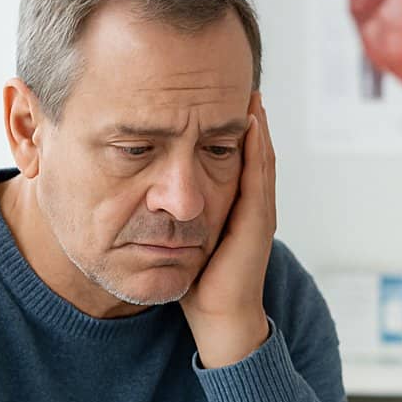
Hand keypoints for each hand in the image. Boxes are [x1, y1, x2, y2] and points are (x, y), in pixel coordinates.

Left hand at [182, 91, 275, 367]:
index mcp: (233, 207)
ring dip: (257, 123)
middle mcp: (252, 206)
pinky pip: (259, 175)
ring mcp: (259, 212)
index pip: (235, 156)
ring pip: (260, 156)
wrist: (219, 320)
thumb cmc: (197, 286)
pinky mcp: (258, 221)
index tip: (216, 95)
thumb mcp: (178, 241)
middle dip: (247, 116)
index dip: (228, 126)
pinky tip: (252, 122)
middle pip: (253, 150)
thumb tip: (140, 195)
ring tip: (251, 92)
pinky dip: (258, 147)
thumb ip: (169, 216)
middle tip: (241, 81)